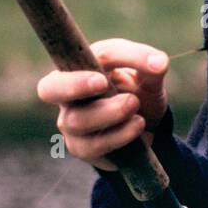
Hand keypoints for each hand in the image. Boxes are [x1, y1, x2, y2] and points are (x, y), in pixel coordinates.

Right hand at [35, 39, 169, 169]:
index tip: (104, 76)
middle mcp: (67, 94)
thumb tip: (159, 62)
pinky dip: (120, 136)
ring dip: (112, 112)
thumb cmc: (138, 88)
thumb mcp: (148, 73)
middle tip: (102, 84)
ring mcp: (71, 122)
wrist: (148, 124)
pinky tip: (138, 127)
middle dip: (74, 85)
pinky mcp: (82, 148)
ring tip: (136, 107)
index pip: (70, 59)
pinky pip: (94, 145)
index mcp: (79, 66)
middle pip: (48, 89)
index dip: (83, 68)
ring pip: (78, 120)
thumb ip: (150, 64)